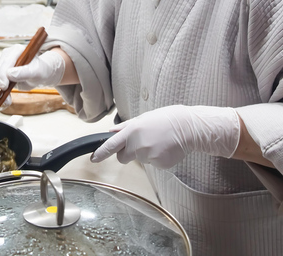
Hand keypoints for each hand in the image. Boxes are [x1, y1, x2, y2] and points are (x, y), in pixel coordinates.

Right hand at [0, 46, 64, 106]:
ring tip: (6, 101)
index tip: (4, 86)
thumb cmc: (41, 70)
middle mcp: (8, 55)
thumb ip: (25, 72)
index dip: (3, 75)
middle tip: (3, 97)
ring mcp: (4, 63)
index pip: (6, 62)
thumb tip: (10, 74)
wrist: (41, 74)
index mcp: (17, 50)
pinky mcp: (2, 72)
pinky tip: (4, 99)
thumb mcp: (37, 71)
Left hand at [90, 105, 240, 168]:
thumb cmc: (166, 119)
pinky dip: (158, 158)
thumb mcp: (143, 118)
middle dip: (127, 153)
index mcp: (132, 131)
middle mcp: (138, 145)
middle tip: (142, 143)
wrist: (188, 127)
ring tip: (159, 141)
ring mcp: (149, 156)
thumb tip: (111, 132)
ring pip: (140, 160)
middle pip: (123, 157)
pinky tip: (166, 148)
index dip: (101, 153)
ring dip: (146, 153)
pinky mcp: (160, 164)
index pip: (111, 145)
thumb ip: (126, 127)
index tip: (94, 158)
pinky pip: (154, 164)